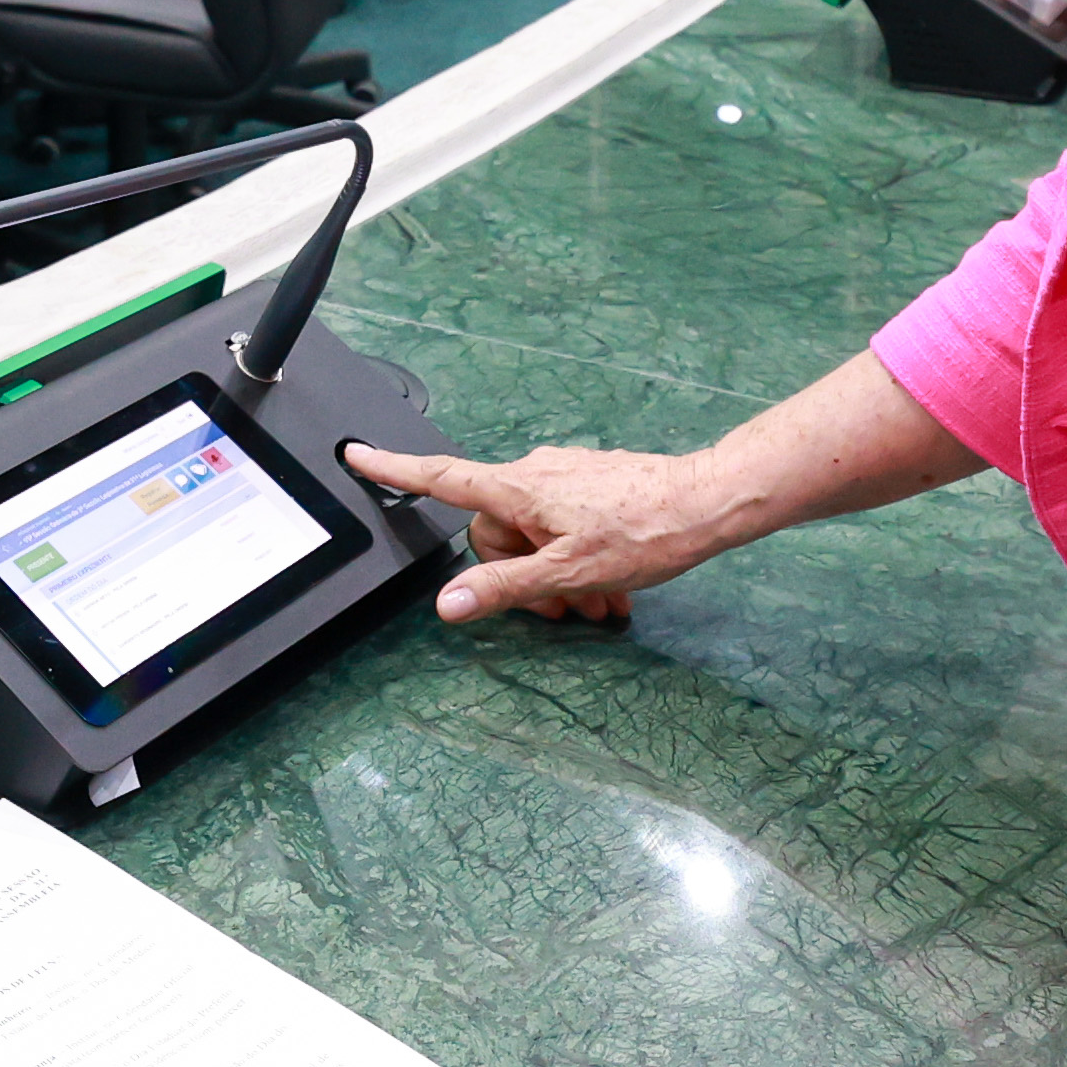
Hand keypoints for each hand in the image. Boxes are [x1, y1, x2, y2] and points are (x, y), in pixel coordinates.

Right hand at [343, 441, 728, 624]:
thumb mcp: (568, 572)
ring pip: (536, 534)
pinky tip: (612, 589)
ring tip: (599, 607)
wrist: (708, 502)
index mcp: (519, 488)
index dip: (395, 471)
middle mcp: (536, 473)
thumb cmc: (644, 532)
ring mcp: (566, 477)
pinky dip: (580, 561)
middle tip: (560, 612)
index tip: (357, 455)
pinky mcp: (593, 484)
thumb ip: (504, 588)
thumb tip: (447, 603)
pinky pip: (566, 526)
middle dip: (521, 576)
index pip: (442, 478)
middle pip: (496, 530)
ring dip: (558, 576)